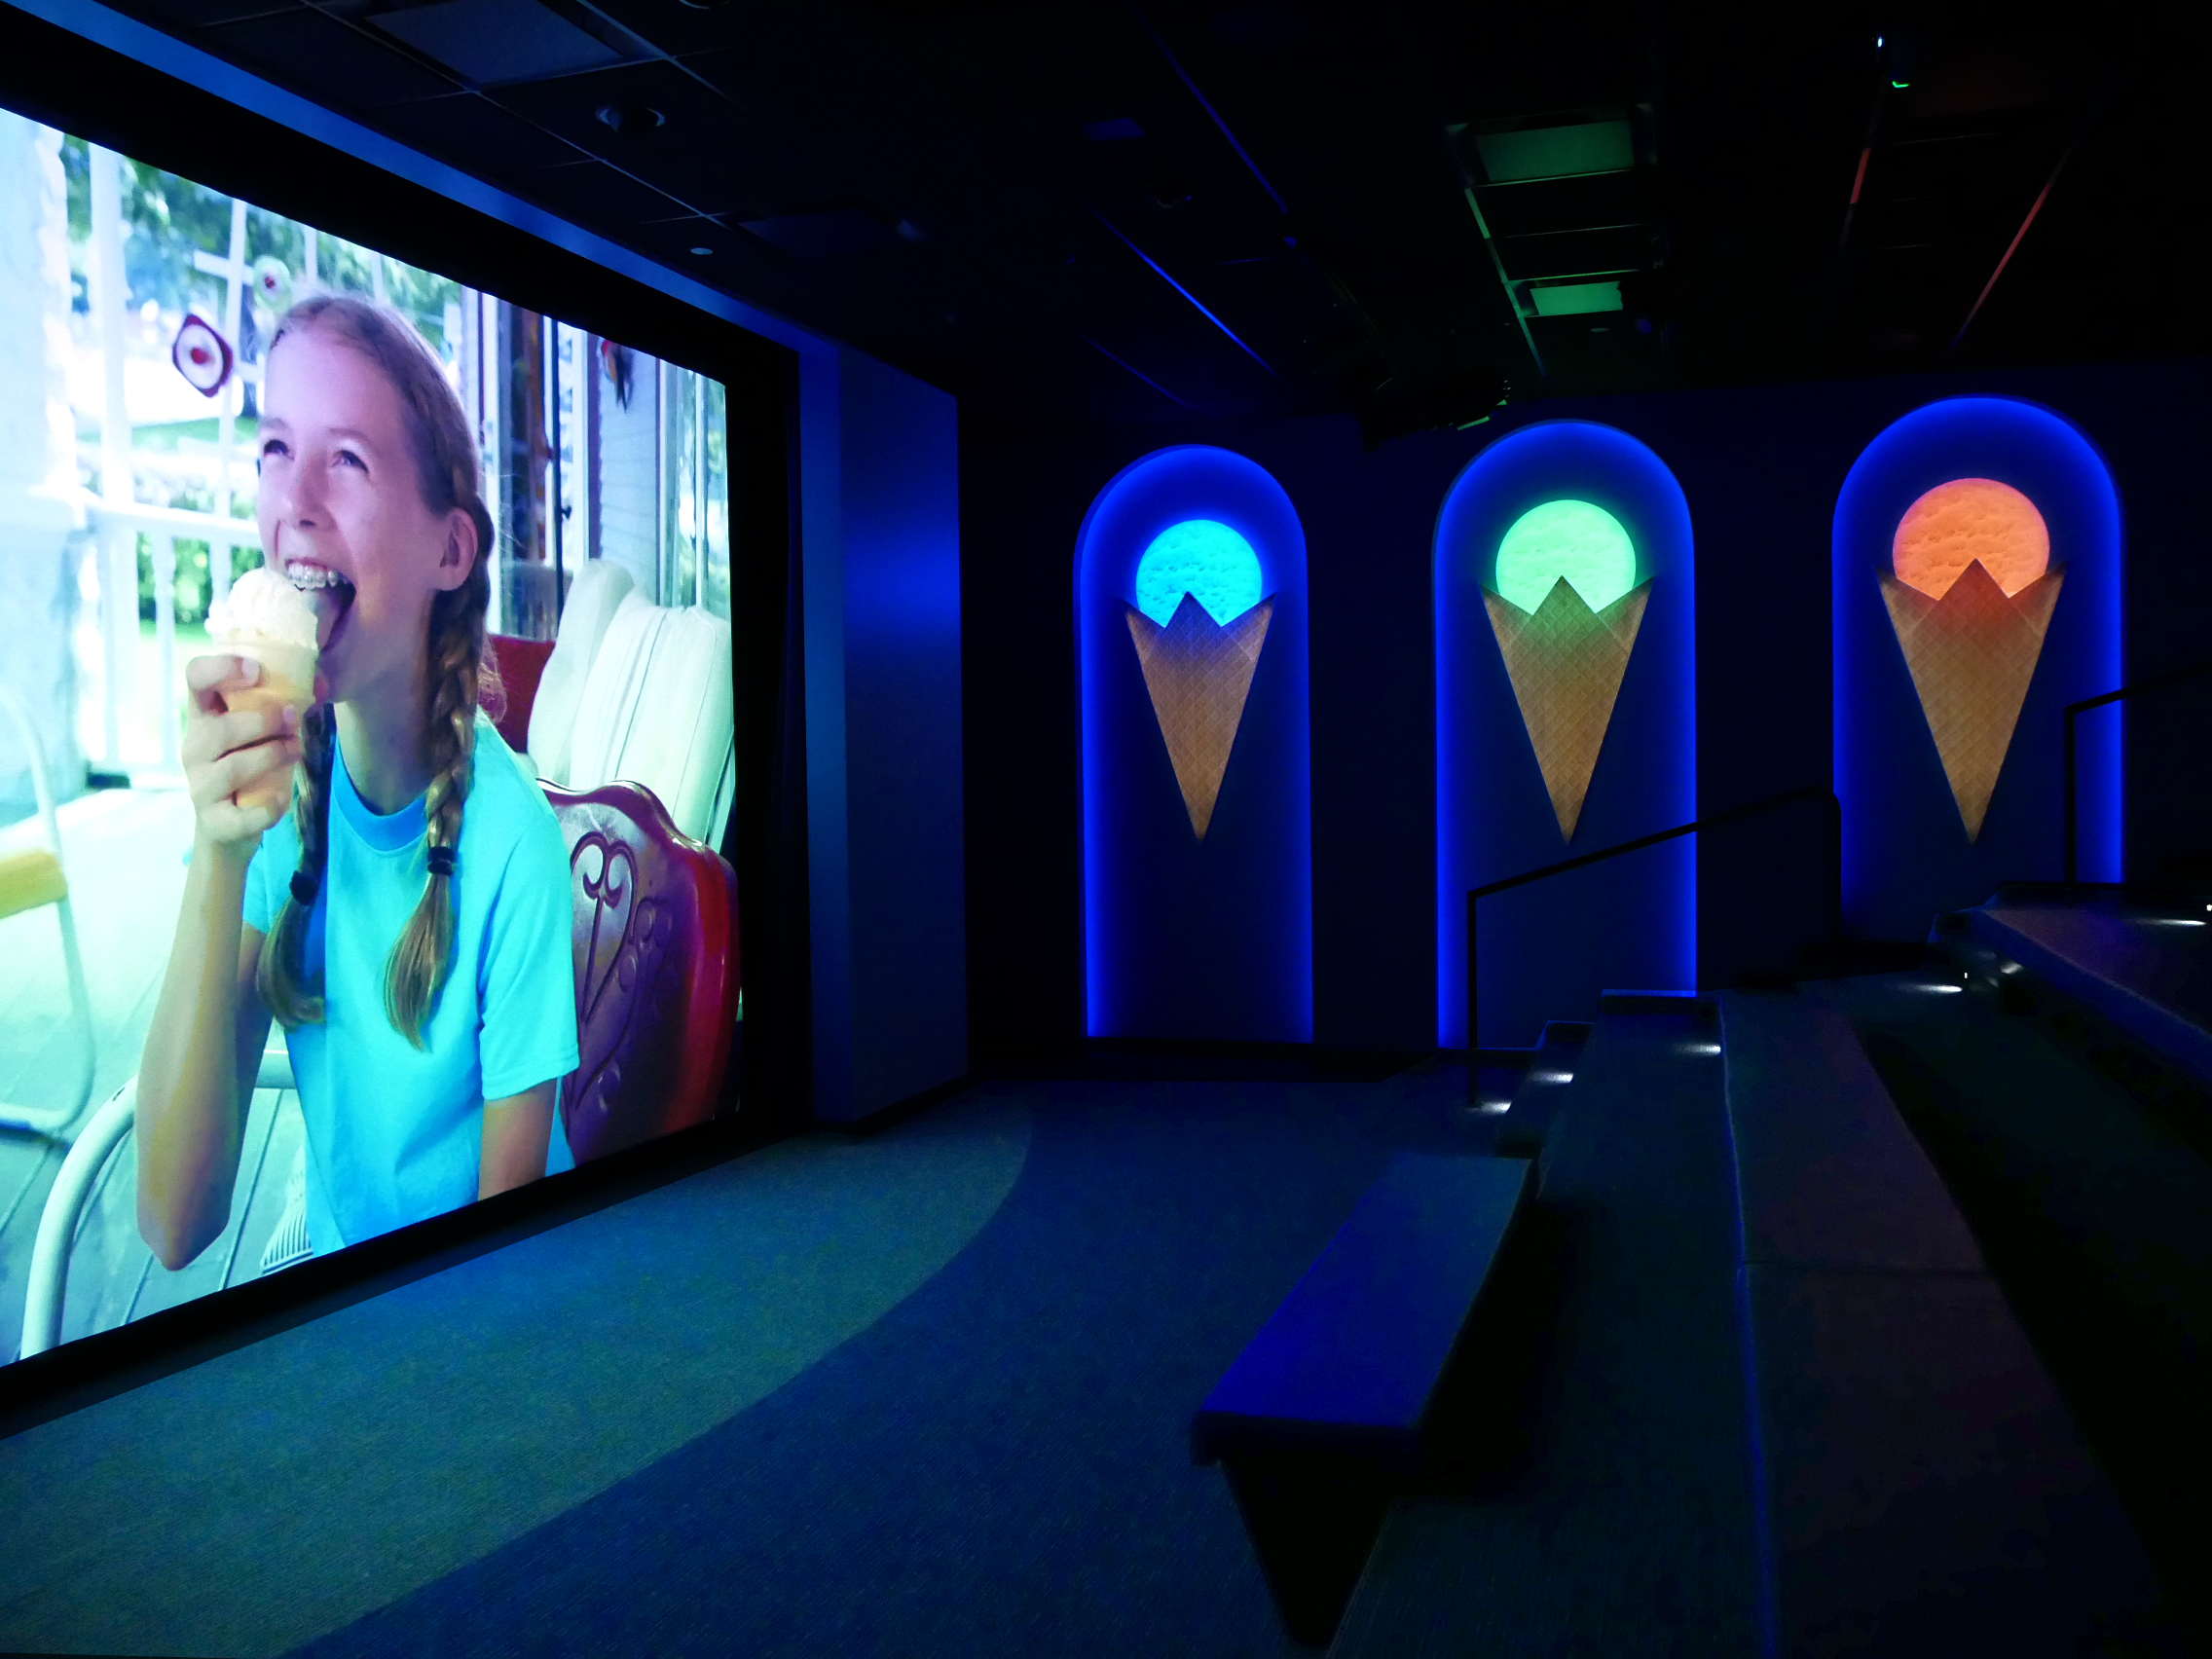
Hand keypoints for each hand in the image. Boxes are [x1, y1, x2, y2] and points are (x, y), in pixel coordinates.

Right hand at [182, 654, 304, 851]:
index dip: (219, 669)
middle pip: (218, 730)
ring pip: (233, 769)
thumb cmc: (247, 767)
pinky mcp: (214, 822)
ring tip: (296, 751)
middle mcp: (194, 748)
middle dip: (263, 721)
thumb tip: (322, 680)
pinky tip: (281, 799)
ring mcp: (200, 787)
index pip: (194, 680)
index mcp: (204, 718)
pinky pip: (242, 816)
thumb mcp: (259, 734)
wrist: (227, 829)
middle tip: (293, 720)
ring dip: (272, 756)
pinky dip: (268, 808)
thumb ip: (282, 706)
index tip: (256, 671)